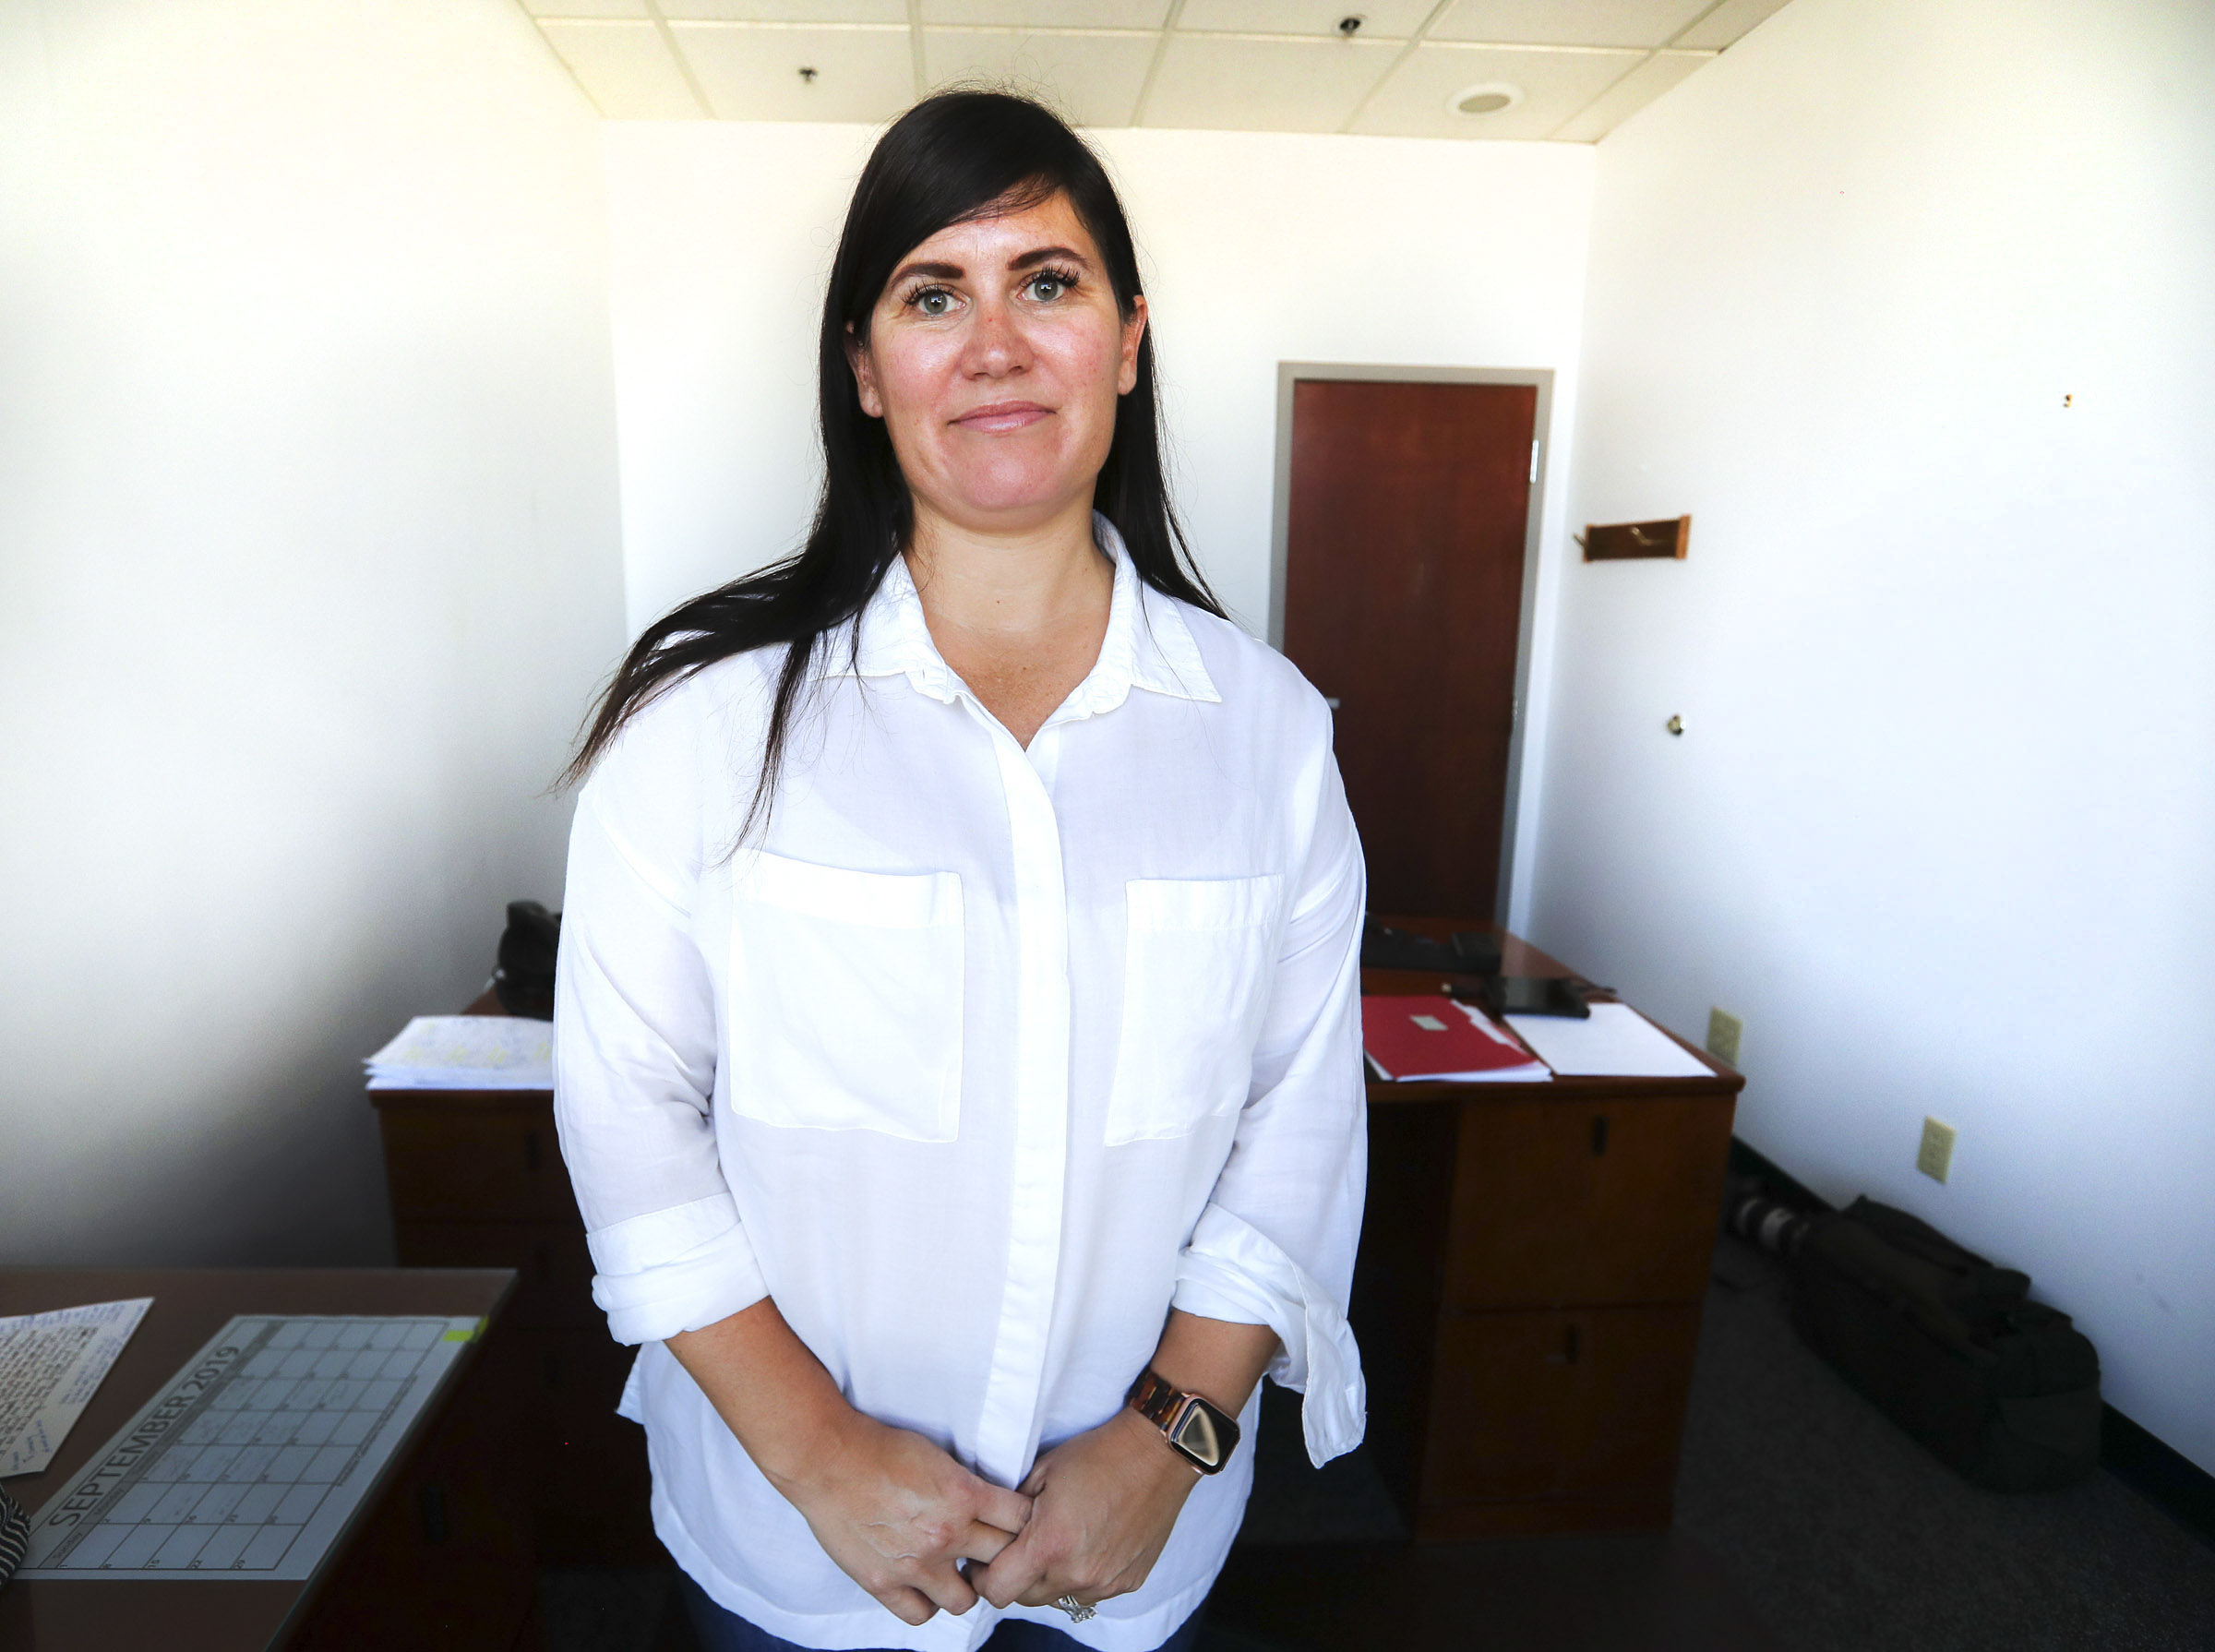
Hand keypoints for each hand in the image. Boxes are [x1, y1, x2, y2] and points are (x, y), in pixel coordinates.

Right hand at [769, 1411, 1033, 1625]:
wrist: (827, 1459)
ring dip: (965, 1586)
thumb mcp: (938, 1456)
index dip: (1023, 1521)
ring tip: (955, 1571)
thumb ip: (965, 1487)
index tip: (1016, 1522)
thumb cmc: (880, 1448)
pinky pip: (921, 1614)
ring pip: (966, 1599)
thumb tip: (990, 1506)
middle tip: (989, 1550)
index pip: (1021, 1519)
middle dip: (1000, 1554)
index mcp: (963, 1494)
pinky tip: (923, 1586)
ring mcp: (915, 1564)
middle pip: (1002, 1559)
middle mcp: (946, 1533)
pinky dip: (926, 1603)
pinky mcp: (883, 1583)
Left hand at [974, 1407, 1199, 1611]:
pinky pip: (1090, 1592)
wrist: (1156, 1453)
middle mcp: (1077, 1573)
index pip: (998, 1590)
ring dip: (1050, 1578)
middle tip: (1021, 1547)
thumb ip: (1014, 1513)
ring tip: (1059, 1541)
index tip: (987, 1560)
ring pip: (1058, 1597)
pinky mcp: (1128, 1582)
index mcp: (1050, 1545)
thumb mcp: (1042, 1473)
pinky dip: (1081, 1575)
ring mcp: (1105, 1582)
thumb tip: (996, 1535)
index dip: (985, 1577)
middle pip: (1025, 1598)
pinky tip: (1088, 1543)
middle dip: (1016, 1577)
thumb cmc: (1098, 1455)